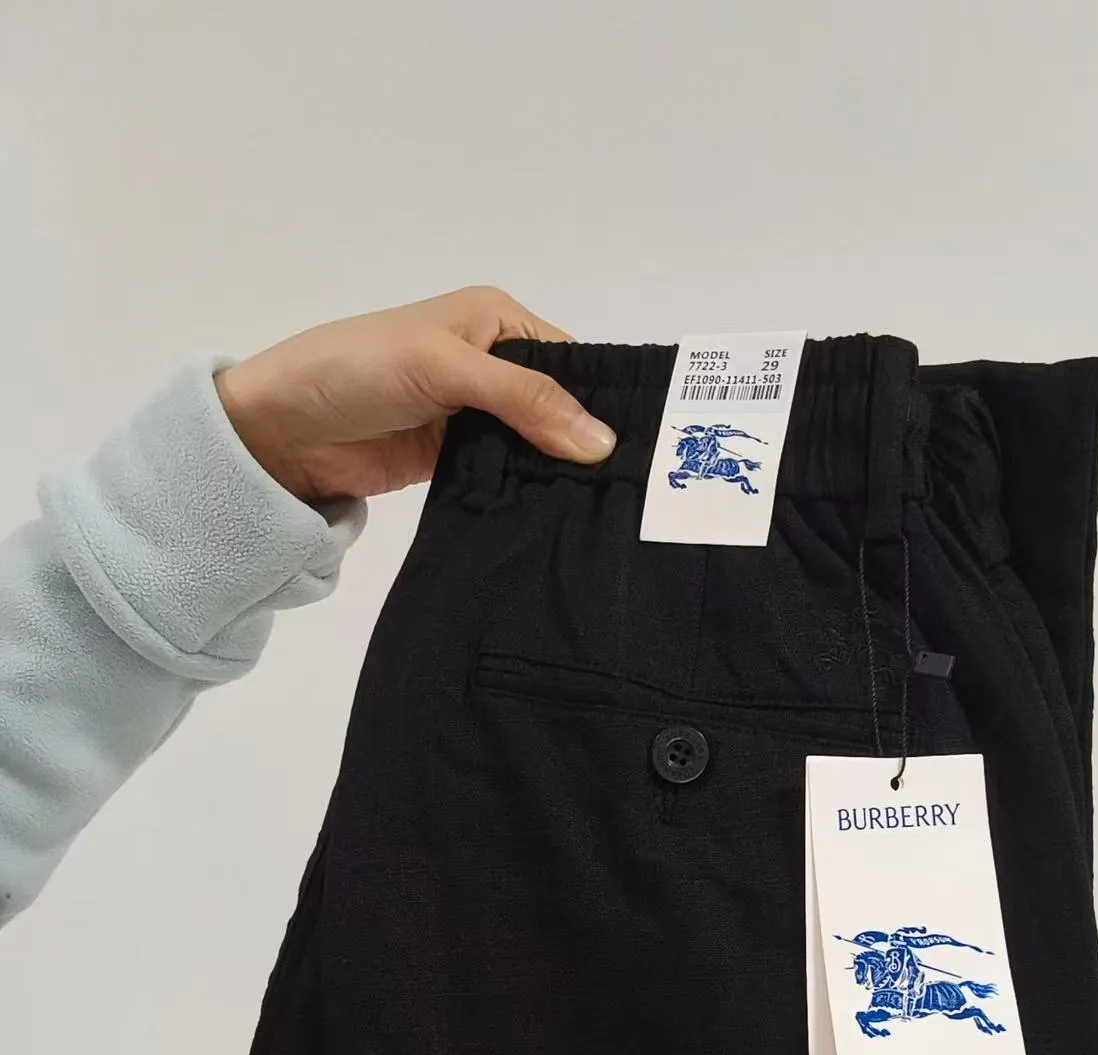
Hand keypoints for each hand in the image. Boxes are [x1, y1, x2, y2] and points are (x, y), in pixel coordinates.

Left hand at [213, 286, 616, 503]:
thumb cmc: (358, 369)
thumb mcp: (445, 367)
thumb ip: (523, 400)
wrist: (280, 428)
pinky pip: (507, 476)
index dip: (602, 399)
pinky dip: (528, 493)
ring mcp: (474, 416)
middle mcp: (492, 364)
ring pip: (537, 445)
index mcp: (495, 320)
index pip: (570, 359)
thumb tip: (602, 442)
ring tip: (607, 511)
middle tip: (634, 492)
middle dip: (584, 442)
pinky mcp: (456, 460)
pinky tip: (558, 517)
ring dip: (558, 473)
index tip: (644, 448)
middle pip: (558, 406)